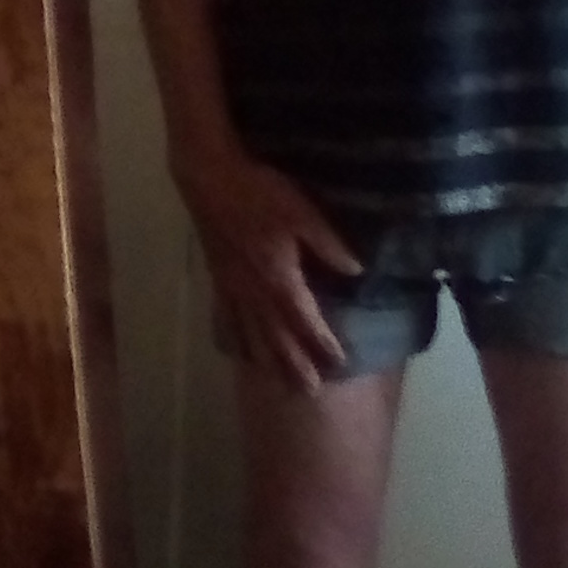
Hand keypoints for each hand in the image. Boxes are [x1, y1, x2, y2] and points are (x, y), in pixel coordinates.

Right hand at [177, 145, 361, 391]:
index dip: (323, 342)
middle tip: (309, 391)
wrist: (209, 177)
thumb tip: (357, 273)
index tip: (339, 363)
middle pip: (277, 336)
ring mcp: (233, 285)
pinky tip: (240, 350)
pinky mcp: (218, 276)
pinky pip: (228, 316)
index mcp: (280, 276)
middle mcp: (255, 290)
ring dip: (268, 359)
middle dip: (295, 364)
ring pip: (252, 332)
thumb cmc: (260, 190)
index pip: (306, 319)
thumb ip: (329, 245)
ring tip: (279, 382)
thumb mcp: (303, 213)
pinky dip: (236, 337)